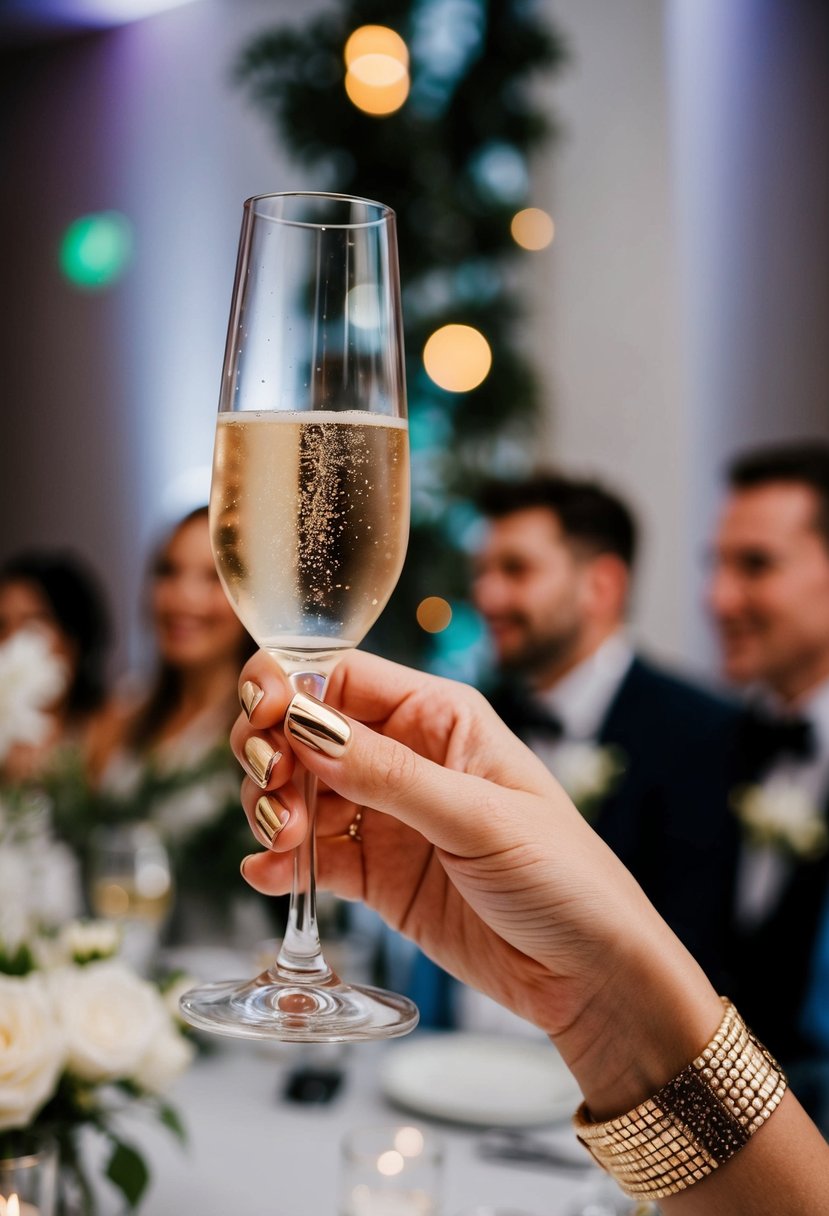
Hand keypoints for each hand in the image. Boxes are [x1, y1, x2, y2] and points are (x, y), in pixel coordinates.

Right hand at [230, 651, 703, 1070]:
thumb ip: (388, 774)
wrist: (591, 977)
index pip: (341, 675)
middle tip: (273, 791)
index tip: (263, 719)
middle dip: (271, 750)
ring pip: (297, 790)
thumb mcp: (478, 817)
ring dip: (271, 808)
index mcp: (440, 717)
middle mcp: (406, 757)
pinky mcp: (375, 874)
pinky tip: (269, 875)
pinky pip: (309, 855)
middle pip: (304, 729)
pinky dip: (279, 863)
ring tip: (282, 841)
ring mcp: (386, 816)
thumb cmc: (566, 878)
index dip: (289, 687)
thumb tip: (305, 723)